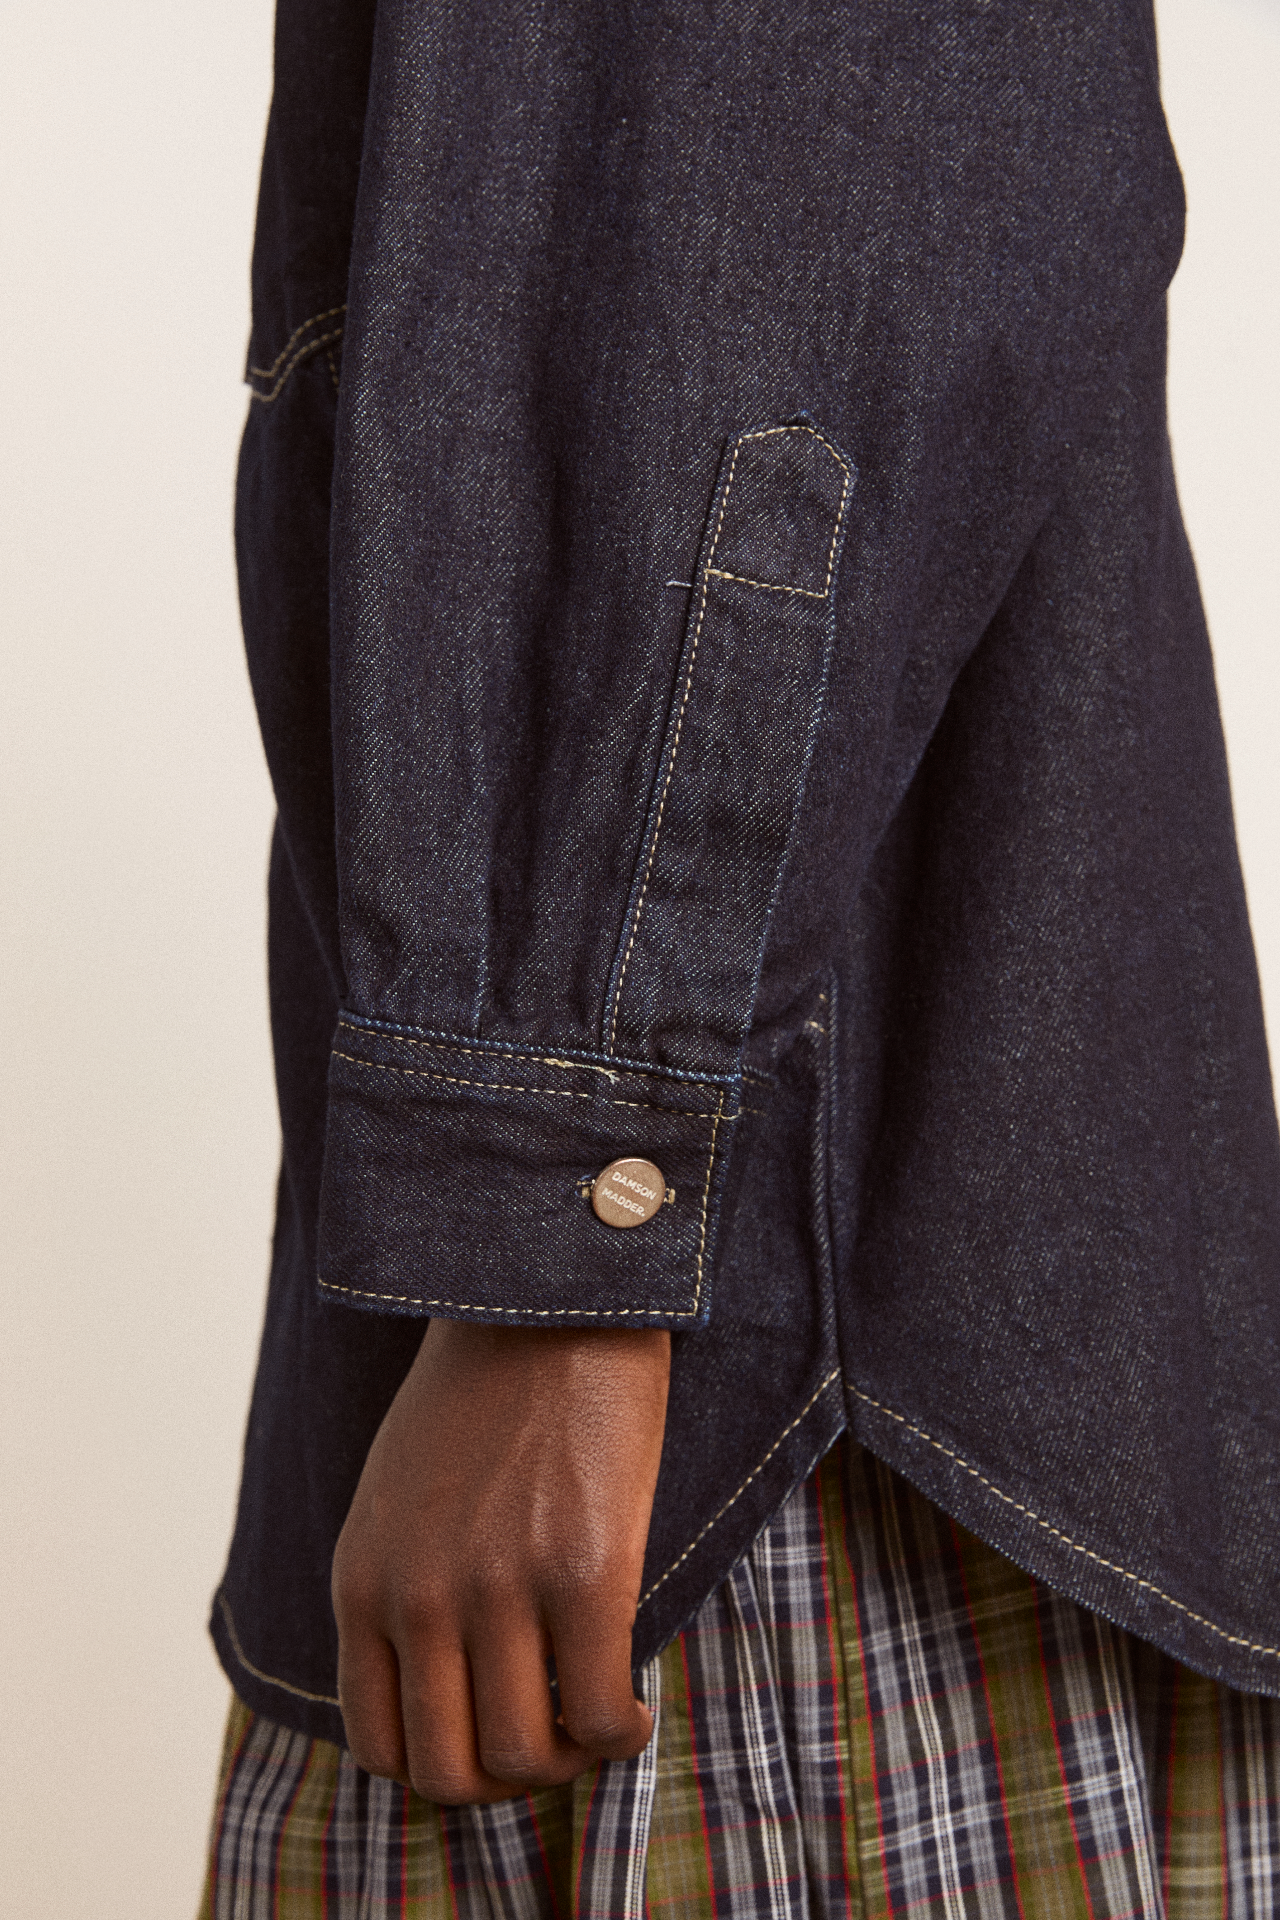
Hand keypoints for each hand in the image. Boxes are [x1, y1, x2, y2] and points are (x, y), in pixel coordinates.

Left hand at [332, 1319, 670, 1802]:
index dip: (444, 1765)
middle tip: (554, 1739)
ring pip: (527, 1756)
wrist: (548, 1295)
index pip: (380, 1746)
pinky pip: (601, 1711)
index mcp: (364, 1581)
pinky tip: (635, 1704)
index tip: (491, 1735)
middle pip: (452, 1772)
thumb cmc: (481, 1386)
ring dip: (569, 1760)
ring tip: (596, 1719)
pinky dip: (622, 1731)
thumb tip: (436, 1685)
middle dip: (509, 1779)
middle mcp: (421, 1598)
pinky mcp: (585, 1570)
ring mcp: (500, 1588)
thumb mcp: (395, 1492)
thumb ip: (398, 1585)